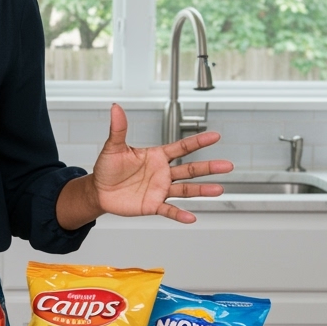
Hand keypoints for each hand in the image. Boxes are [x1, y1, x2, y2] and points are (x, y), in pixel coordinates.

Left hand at [85, 103, 232, 224]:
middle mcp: (163, 173)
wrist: (99, 191)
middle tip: (227, 165)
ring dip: (202, 190)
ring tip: (219, 190)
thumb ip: (119, 129)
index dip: (198, 142)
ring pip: (185, 190)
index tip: (215, 136)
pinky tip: (190, 217)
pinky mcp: (153, 205)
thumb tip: (116, 108)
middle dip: (209, 167)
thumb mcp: (113, 147)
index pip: (181, 147)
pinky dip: (179, 214)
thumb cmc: (107, 168)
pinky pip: (169, 210)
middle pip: (190, 169)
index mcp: (157, 156)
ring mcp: (160, 189)